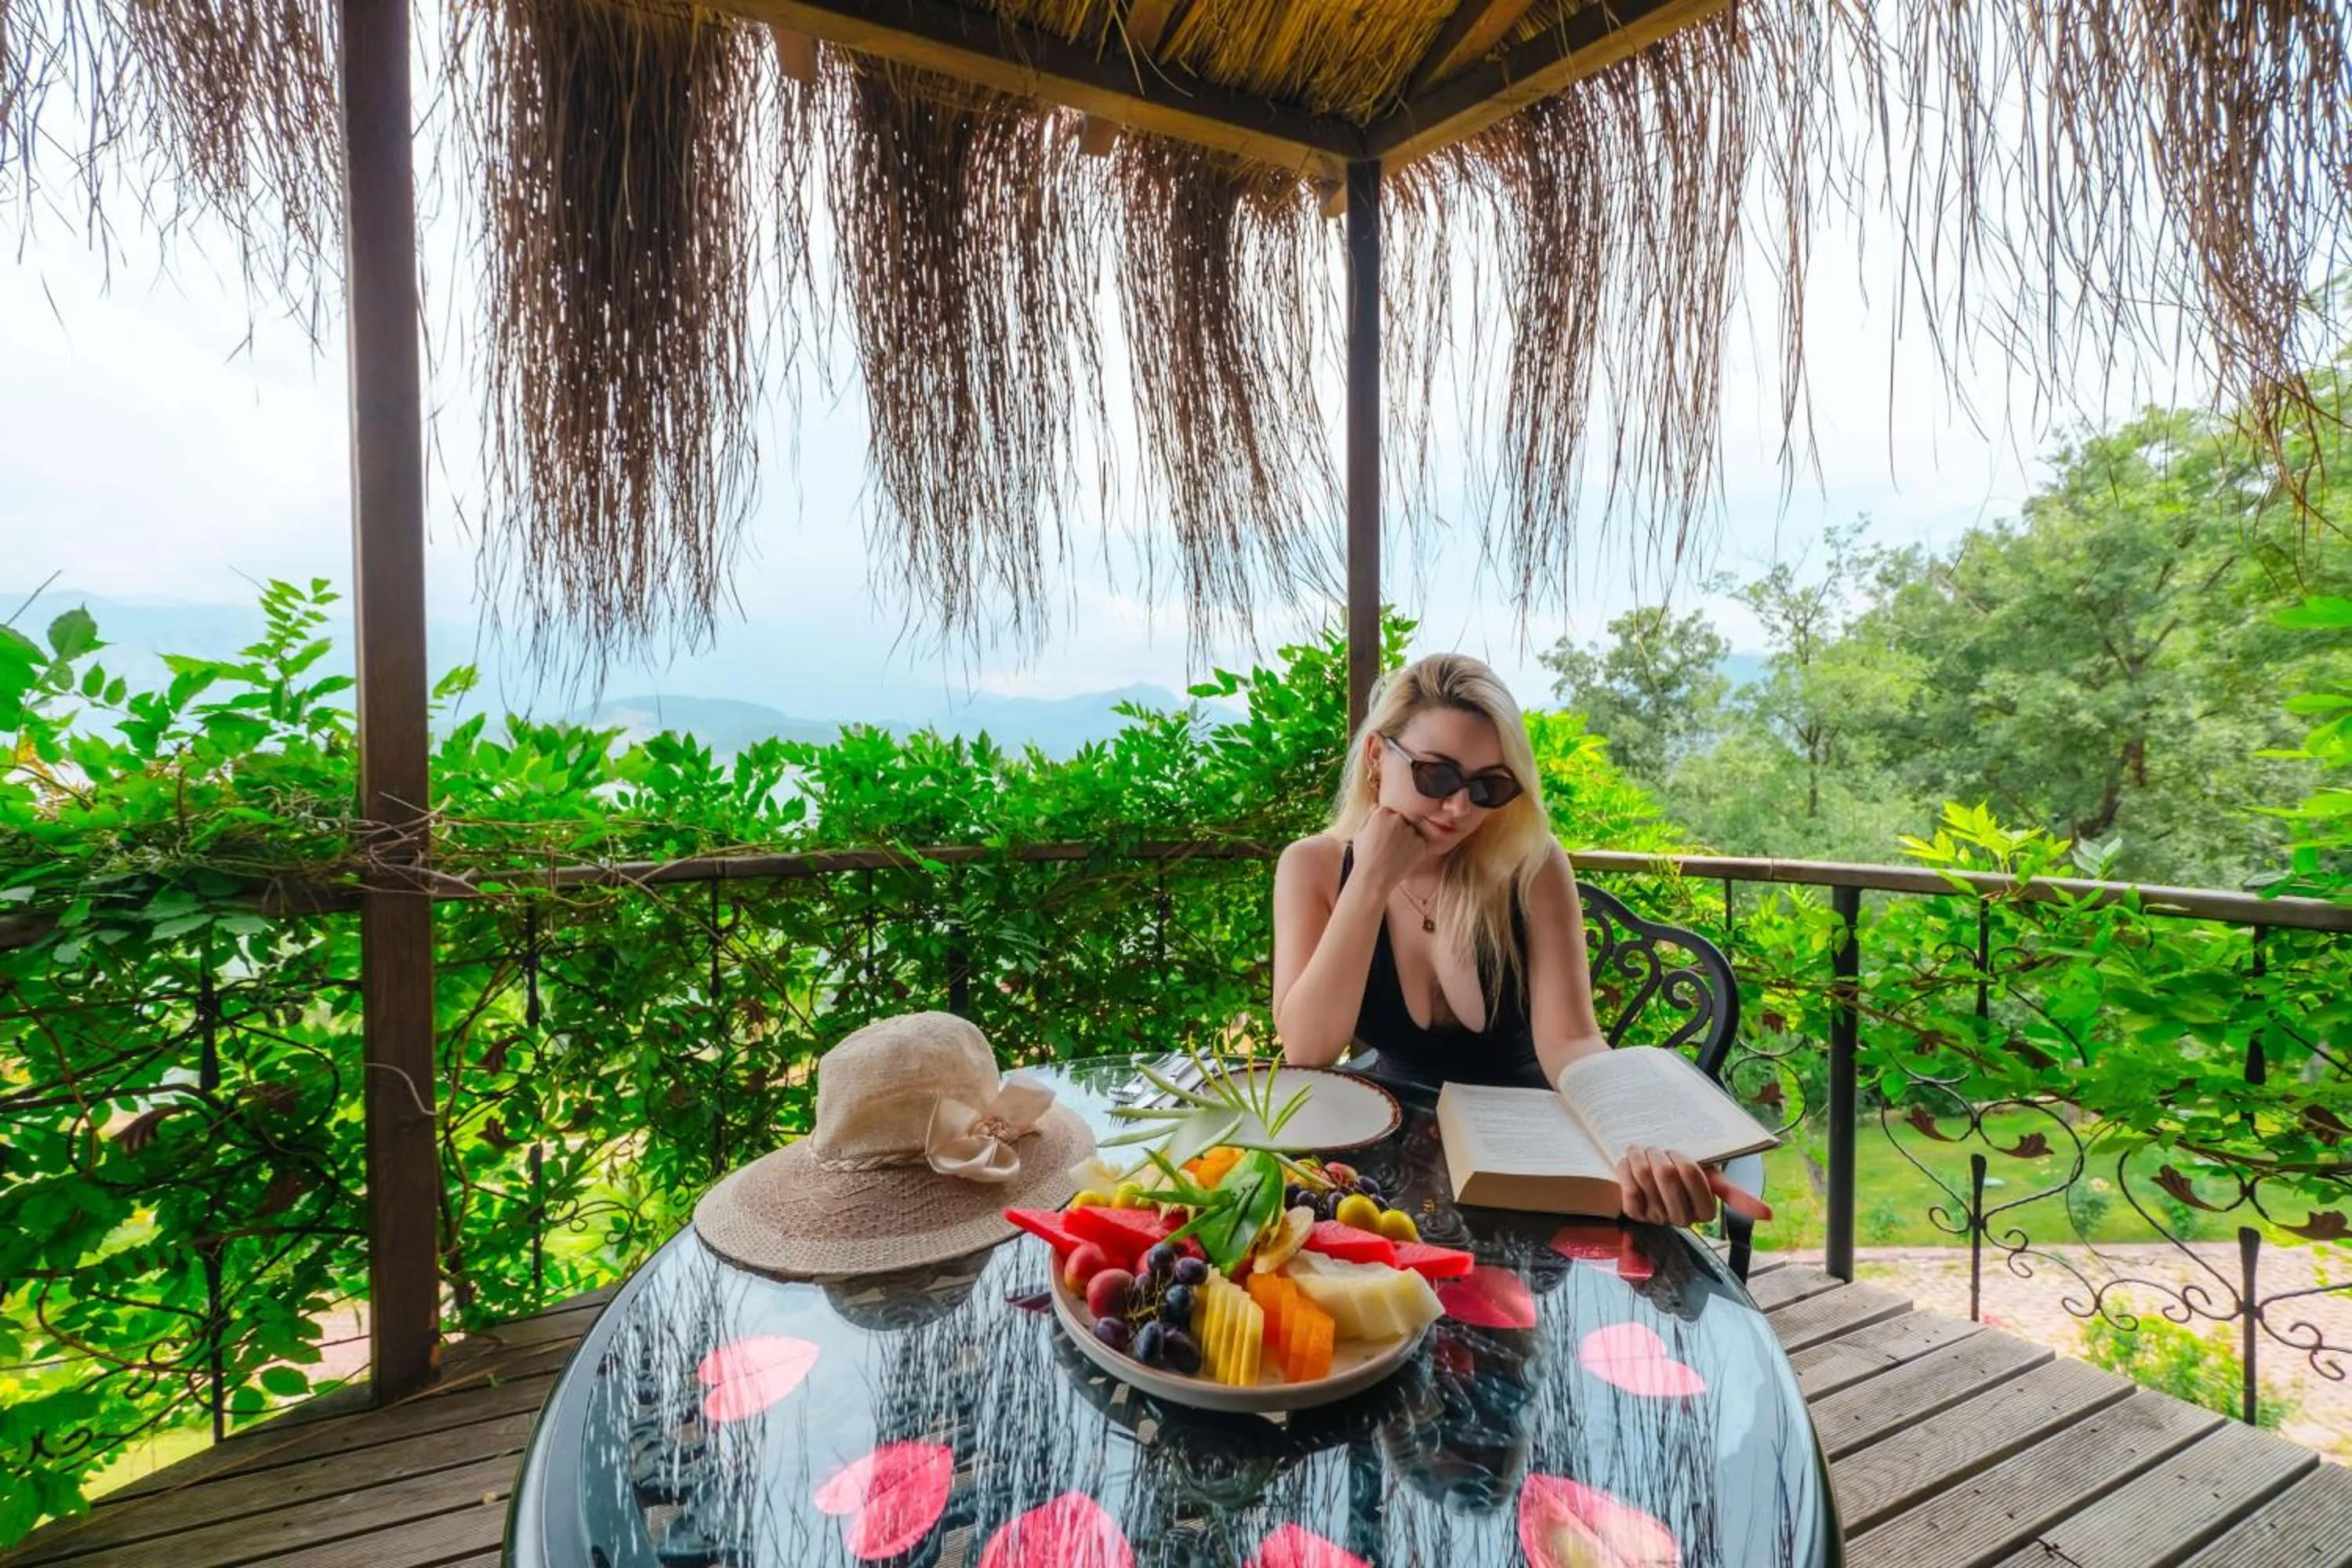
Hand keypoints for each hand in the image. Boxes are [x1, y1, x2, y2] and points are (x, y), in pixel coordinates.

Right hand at [1354, 805, 1428, 893]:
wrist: (1374, 879)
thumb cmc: (1364, 857)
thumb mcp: (1359, 832)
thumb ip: (1369, 816)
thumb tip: (1377, 806)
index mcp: (1382, 813)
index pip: (1388, 813)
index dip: (1384, 825)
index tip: (1380, 837)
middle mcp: (1398, 819)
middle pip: (1401, 820)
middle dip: (1397, 830)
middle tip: (1388, 846)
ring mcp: (1411, 831)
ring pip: (1411, 831)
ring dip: (1406, 839)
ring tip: (1394, 854)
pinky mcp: (1421, 844)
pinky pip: (1419, 843)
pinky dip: (1414, 850)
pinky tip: (1402, 859)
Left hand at [1616, 1145, 1772, 1227]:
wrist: (1659, 1169)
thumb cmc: (1690, 1170)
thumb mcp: (1714, 1177)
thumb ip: (1738, 1195)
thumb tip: (1770, 1216)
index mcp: (1705, 1212)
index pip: (1692, 1175)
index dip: (1683, 1159)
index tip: (1680, 1153)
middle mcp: (1681, 1220)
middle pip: (1666, 1175)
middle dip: (1660, 1154)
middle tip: (1658, 1149)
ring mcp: (1656, 1218)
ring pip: (1645, 1178)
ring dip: (1641, 1156)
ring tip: (1643, 1151)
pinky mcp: (1634, 1214)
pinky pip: (1627, 1187)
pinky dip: (1626, 1169)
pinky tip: (1629, 1163)